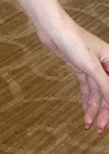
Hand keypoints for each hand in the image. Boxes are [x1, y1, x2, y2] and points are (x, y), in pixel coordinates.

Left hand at [38, 18, 108, 132]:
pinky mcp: (79, 66)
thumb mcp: (91, 67)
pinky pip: (86, 87)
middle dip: (103, 112)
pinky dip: (85, 99)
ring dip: (92, 108)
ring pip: (96, 92)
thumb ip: (106, 86)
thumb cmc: (73, 40)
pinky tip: (85, 111)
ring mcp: (91, 66)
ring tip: (89, 125)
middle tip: (99, 129)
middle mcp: (104, 64)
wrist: (52, 28)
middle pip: (106, 93)